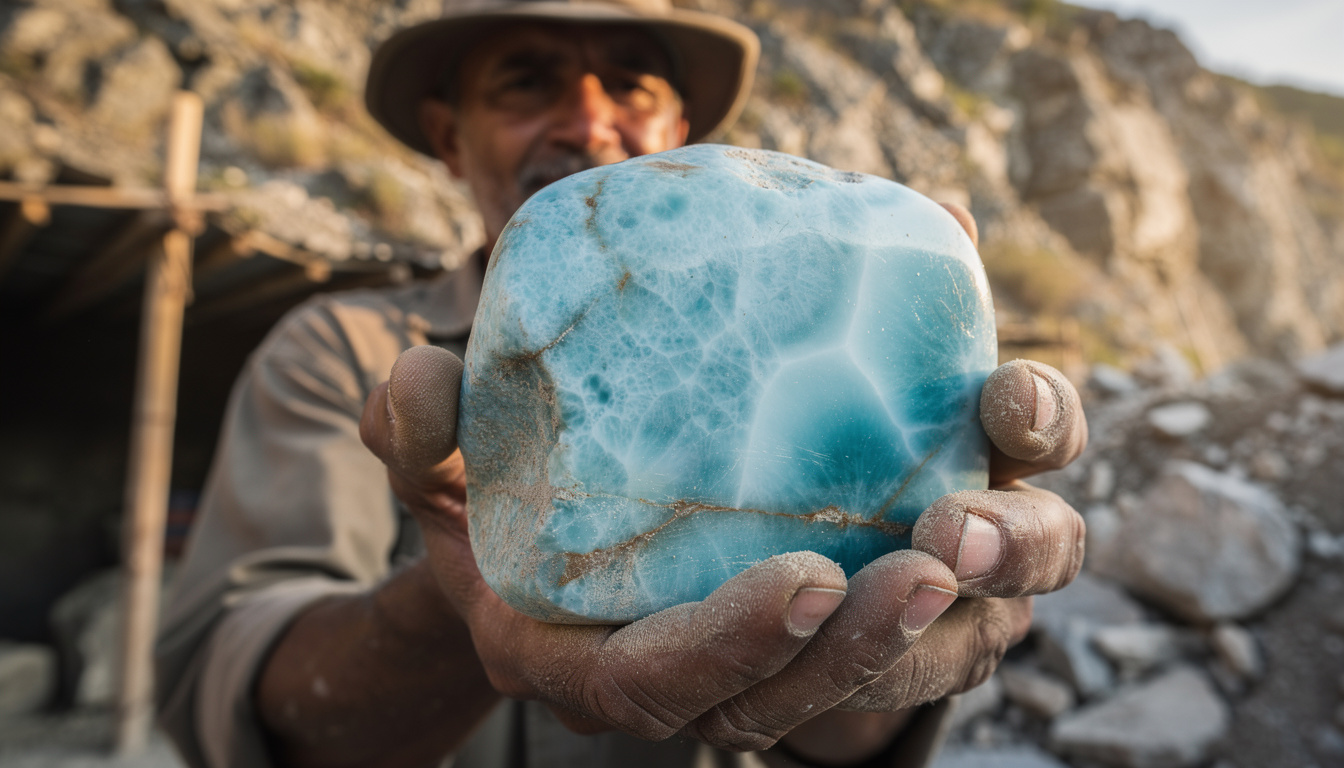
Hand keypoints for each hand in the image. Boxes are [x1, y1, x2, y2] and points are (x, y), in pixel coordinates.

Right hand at [360, 343, 1086, 759]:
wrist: (566, 522)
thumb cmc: (500, 496)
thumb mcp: (439, 465)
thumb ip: (416, 432)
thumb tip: (409, 385)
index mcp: (595, 658)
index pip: (662, 689)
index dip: (733, 652)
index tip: (803, 579)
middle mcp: (702, 676)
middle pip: (797, 706)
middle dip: (871, 646)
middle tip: (935, 551)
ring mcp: (780, 653)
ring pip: (886, 673)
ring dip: (959, 605)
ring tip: (992, 515)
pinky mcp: (848, 606)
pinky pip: (936, 613)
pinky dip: (988, 554)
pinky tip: (1012, 444)